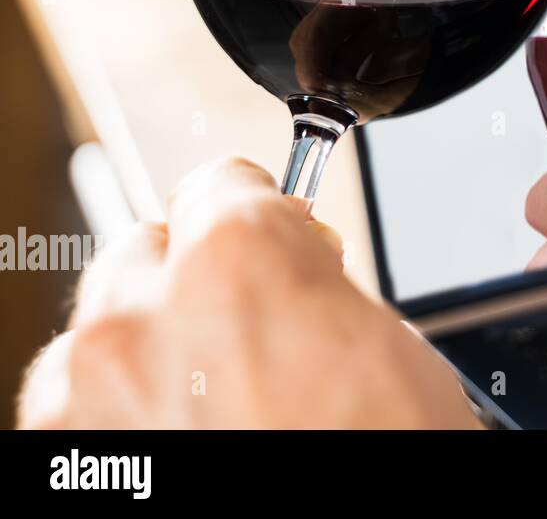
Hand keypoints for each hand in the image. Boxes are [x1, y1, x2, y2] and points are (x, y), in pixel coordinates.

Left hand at [18, 158, 481, 428]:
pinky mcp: (61, 464)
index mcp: (234, 262)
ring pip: (97, 327)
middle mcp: (137, 317)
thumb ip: (313, 284)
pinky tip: (180, 442)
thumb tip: (290, 273)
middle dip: (199, 278)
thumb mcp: (385, 346)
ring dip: (147, 346)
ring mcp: (83, 401)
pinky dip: (115, 416)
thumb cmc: (380, 456)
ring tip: (216, 402)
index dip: (268, 219)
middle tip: (258, 334)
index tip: (284, 245)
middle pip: (149, 247)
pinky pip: (70, 409)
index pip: (224, 183)